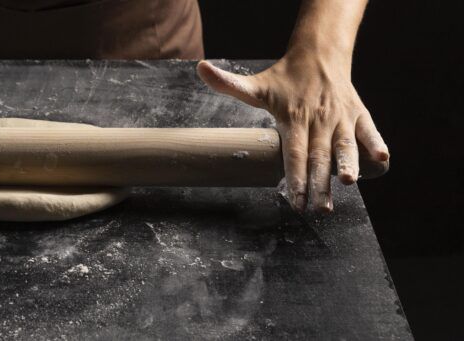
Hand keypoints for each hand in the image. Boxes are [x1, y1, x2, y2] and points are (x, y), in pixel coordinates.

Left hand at [197, 52, 388, 212]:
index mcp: (294, 118)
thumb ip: (229, 84)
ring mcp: (340, 118)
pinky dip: (376, 144)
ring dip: (349, 165)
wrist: (320, 55)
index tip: (295, 201)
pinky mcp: (358, 114)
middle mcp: (319, 120)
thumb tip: (200, 68)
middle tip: (320, 209)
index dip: (295, 178)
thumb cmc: (284, 78)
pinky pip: (369, 131)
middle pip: (319, 157)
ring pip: (345, 145)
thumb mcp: (257, 84)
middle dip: (319, 185)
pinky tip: (382, 161)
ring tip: (348, 183)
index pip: (293, 153)